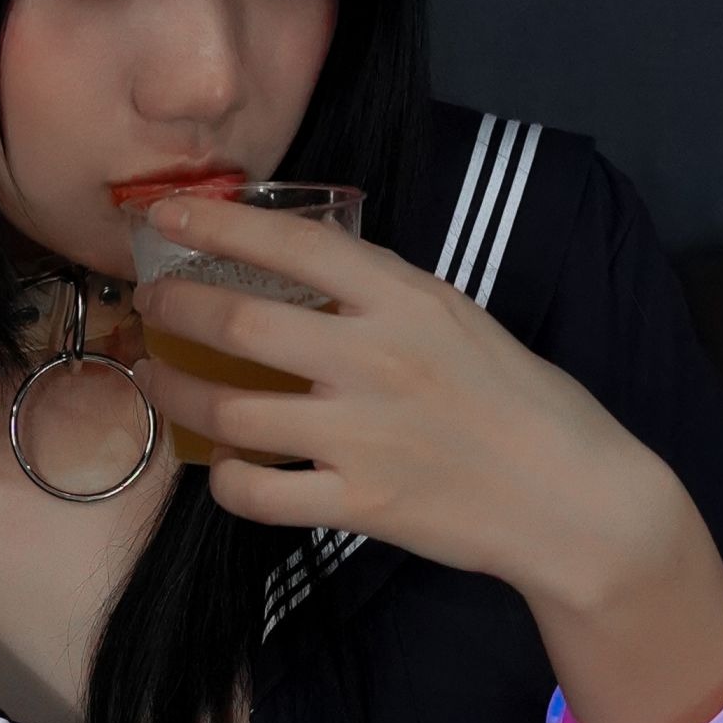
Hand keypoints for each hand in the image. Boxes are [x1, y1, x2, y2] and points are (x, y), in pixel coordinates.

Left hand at [134, 190, 701, 622]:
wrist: (571, 498)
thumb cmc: (517, 401)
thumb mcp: (458, 318)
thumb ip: (384, 295)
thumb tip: (305, 271)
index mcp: (406, 300)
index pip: (292, 244)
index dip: (215, 225)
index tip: (164, 217)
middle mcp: (377, 360)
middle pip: (239, 324)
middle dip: (175, 309)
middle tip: (151, 306)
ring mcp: (365, 436)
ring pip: (231, 412)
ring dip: (177, 393)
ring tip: (158, 379)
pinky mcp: (361, 505)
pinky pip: (260, 493)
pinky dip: (225, 482)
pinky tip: (222, 469)